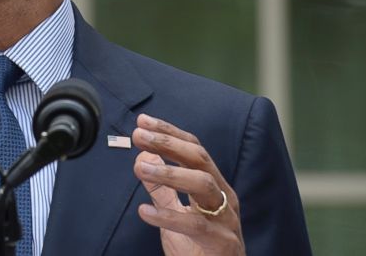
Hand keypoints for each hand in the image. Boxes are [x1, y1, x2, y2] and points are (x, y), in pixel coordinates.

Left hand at [132, 114, 244, 255]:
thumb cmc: (200, 249)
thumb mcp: (176, 215)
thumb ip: (162, 190)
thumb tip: (144, 159)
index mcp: (215, 187)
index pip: (194, 150)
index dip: (169, 133)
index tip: (143, 122)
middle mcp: (223, 197)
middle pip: (199, 159)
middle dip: (168, 143)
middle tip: (139, 136)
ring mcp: (226, 219)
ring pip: (203, 185)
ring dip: (169, 173)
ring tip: (139, 169)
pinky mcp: (222, 243)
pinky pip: (195, 226)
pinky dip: (167, 217)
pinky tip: (143, 212)